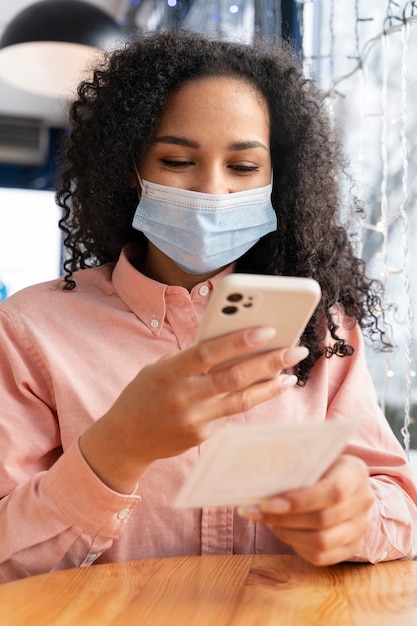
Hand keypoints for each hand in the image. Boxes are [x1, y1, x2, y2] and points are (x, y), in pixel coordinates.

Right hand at [80, 327, 307, 491]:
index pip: (208, 353)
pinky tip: (264, 390)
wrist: (126, 439)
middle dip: (269, 362)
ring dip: (270, 386)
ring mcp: (193, 420)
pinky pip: (230, 415)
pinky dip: (248, 400)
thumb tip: (234, 345)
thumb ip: (192, 359)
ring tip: (290, 375)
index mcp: (169, 372)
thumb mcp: (160, 369)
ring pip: (241, 401)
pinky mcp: (201, 437)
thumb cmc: (145, 393)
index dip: (239, 341)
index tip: (268, 329)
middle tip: (296, 350)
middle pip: (233, 377)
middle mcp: (182, 396)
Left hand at [238, 454, 374, 565]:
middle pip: (323, 519)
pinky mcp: (353, 547)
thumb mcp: (312, 456)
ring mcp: (361, 527)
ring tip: (267, 521)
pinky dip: (297, 546)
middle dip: (283, 518)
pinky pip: (322, 557)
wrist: (343, 481)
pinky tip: (282, 531)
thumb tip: (260, 477)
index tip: (267, 502)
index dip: (300, 500)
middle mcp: (364, 500)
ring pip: (322, 542)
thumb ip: (294, 464)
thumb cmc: (320, 465)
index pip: (333, 492)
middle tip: (256, 511)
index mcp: (355, 472)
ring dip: (287, 534)